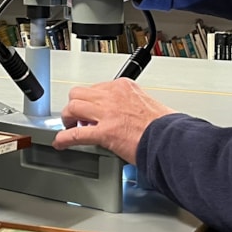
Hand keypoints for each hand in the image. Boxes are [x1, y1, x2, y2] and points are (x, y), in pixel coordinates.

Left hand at [53, 79, 175, 164]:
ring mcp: (107, 113)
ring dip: (67, 118)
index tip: (90, 109)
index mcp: (124, 87)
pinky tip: (61, 143)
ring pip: (73, 107)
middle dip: (75, 105)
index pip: (96, 87)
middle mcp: (113, 96)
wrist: (171, 139)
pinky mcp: (104, 132)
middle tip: (77, 117)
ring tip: (68, 127)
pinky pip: (76, 134)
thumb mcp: (146, 103)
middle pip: (79, 93)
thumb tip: (124, 114)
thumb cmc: (164, 126)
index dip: (90, 100)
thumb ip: (130, 105)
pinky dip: (64, 139)